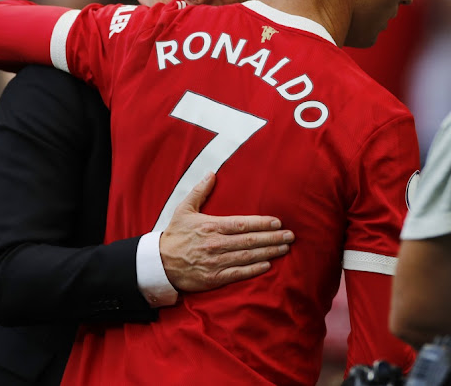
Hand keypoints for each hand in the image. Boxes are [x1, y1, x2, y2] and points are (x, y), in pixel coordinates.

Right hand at [159, 172, 293, 291]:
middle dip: (272, 238)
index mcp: (211, 226)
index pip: (241, 224)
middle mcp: (215, 244)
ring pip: (247, 257)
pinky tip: (267, 265)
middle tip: (290, 236)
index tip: (278, 222)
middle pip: (249, 241)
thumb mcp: (184, 209)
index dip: (261, 223)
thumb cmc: (174, 235)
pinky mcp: (214, 277)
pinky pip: (238, 273)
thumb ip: (200, 191)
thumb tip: (212, 173)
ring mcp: (215, 262)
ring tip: (284, 249)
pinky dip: (253, 270)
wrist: (159, 263)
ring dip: (268, 252)